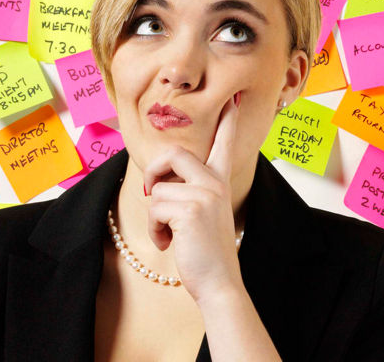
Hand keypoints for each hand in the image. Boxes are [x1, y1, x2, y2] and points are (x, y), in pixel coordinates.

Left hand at [142, 91, 242, 303]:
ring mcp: (205, 194)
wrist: (220, 283)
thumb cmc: (207, 253)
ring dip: (155, 217)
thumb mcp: (204, 216)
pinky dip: (155, 230)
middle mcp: (215, 182)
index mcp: (220, 181)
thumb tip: (158, 184)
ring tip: (170, 236)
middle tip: (152, 192)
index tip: (231, 99)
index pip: (224, 144)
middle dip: (154, 171)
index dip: (227, 121)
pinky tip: (169, 244)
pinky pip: (155, 208)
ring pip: (159, 190)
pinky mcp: (191, 209)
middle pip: (174, 154)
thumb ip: (191, 194)